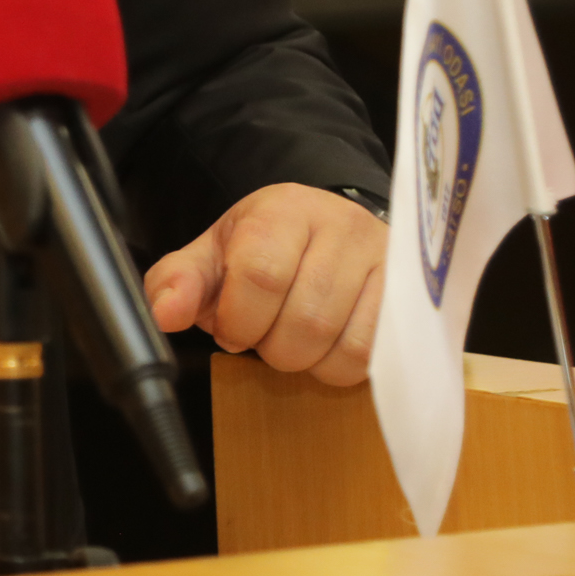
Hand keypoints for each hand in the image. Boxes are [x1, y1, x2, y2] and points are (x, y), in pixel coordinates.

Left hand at [143, 183, 385, 385]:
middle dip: (271, 346)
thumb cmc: (266, 247)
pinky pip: (374, 357)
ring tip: (295, 338)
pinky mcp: (410, 297)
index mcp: (284, 209)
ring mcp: (385, 260)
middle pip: (305, 319)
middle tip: (265, 334)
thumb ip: (178, 281)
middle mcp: (341, 226)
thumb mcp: (215, 254)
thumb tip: (163, 314)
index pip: (260, 274)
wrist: (328, 229)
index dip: (238, 319)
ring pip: (343, 344)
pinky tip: (327, 346)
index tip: (231, 326)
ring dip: (307, 360)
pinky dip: (340, 366)